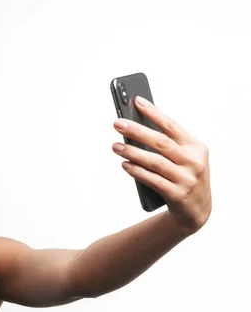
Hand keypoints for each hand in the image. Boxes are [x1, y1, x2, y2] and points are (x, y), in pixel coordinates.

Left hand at [112, 96, 211, 234]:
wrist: (196, 211)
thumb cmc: (184, 177)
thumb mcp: (184, 158)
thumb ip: (167, 144)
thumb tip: (135, 128)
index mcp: (196, 147)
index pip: (171, 125)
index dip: (153, 113)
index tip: (137, 101)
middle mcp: (194, 161)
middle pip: (160, 142)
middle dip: (137, 131)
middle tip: (117, 123)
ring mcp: (186, 178)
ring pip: (154, 161)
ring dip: (132, 152)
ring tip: (115, 146)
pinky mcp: (177, 194)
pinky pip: (152, 180)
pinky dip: (137, 171)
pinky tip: (124, 165)